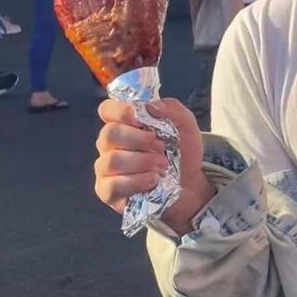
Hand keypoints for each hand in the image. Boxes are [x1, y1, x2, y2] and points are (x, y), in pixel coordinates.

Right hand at [94, 98, 210, 230]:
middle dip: (138, 140)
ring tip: (163, 166)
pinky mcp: (107, 191)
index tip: (138, 119)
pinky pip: (113, 185)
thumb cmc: (182, 152)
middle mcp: (109, 144)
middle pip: (109, 134)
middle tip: (161, 147)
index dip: (119, 111)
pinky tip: (154, 180)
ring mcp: (106, 168)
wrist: (190, 185)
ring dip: (141, 162)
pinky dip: (137, 182)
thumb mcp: (186, 126)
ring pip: (112, 160)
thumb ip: (172, 109)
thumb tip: (151, 105)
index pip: (107, 110)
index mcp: (123, 124)